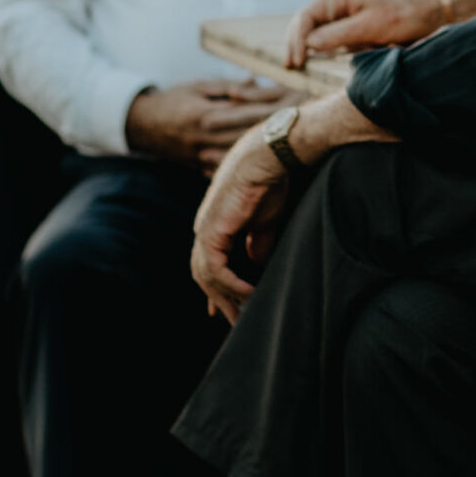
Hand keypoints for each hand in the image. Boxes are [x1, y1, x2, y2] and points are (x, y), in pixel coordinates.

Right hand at [125, 79, 288, 171]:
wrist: (140, 126)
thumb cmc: (172, 100)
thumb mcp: (197, 87)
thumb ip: (227, 86)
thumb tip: (256, 81)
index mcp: (208, 116)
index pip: (252, 111)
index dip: (278, 104)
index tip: (300, 94)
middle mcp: (208, 140)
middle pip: (255, 134)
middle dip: (282, 123)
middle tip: (307, 112)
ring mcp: (206, 157)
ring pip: (249, 154)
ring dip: (271, 143)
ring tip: (297, 133)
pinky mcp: (204, 168)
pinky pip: (234, 168)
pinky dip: (253, 162)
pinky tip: (273, 157)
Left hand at [188, 124, 293, 323]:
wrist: (269, 155)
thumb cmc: (271, 180)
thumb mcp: (265, 219)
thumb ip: (258, 242)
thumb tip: (256, 262)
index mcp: (216, 224)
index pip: (210, 262)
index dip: (218, 286)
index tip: (229, 306)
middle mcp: (205, 228)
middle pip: (204, 274)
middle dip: (220, 299)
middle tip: (235, 321)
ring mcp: (205, 230)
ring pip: (206, 276)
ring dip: (225, 297)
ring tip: (243, 314)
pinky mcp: (212, 232)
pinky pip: (215, 270)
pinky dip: (230, 285)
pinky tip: (249, 294)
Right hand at [284, 0, 447, 67]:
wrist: (437, 11)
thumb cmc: (406, 14)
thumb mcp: (371, 26)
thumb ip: (338, 35)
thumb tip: (309, 44)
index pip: (306, 15)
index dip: (296, 37)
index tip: (296, 60)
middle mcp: (344, 6)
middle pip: (309, 24)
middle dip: (297, 43)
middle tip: (292, 66)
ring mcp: (353, 17)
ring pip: (322, 33)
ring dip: (311, 48)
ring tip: (301, 66)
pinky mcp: (363, 30)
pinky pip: (340, 41)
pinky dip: (330, 52)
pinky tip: (325, 63)